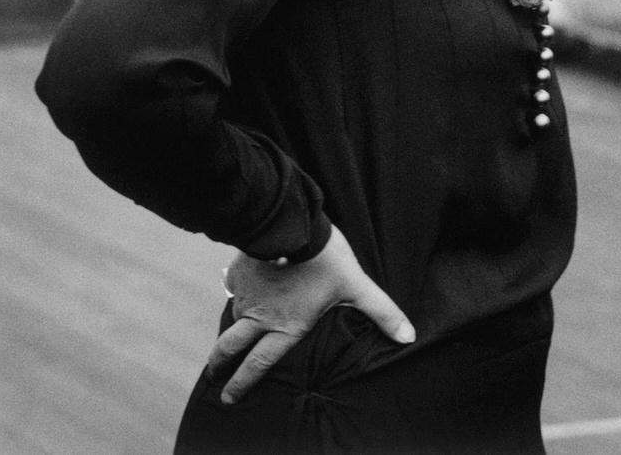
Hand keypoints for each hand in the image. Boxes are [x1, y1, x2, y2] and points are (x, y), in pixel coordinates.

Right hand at [207, 224, 414, 404]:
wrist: (291, 225)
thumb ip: (382, 312)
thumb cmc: (326, 258)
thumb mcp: (357, 286)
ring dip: (226, 332)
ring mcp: (246, 295)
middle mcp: (260, 317)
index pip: (260, 363)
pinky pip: (232, 287)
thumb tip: (407, 337)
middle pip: (231, 348)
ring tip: (223, 340)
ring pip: (231, 319)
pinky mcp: (239, 273)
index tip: (229, 396)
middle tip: (213, 377)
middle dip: (220, 365)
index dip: (243, 382)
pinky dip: (234, 292)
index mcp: (285, 327)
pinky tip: (238, 288)